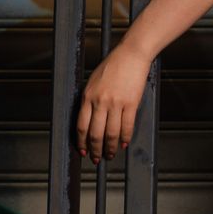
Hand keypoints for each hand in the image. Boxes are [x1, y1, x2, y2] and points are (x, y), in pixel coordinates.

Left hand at [77, 45, 150, 162]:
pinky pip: (127, 126)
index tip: (83, 150)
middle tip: (96, 158)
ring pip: (111, 133)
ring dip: (110, 147)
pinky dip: (125, 138)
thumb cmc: (113, 66)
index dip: (81, 142)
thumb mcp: (93, 82)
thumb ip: (90, 100)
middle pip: (95, 133)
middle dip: (95, 150)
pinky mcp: (131, 103)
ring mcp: (116, 103)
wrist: (131, 55)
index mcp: (87, 96)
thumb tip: (90, 119)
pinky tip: (123, 144)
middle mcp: (100, 101)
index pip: (81, 126)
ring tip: (111, 155)